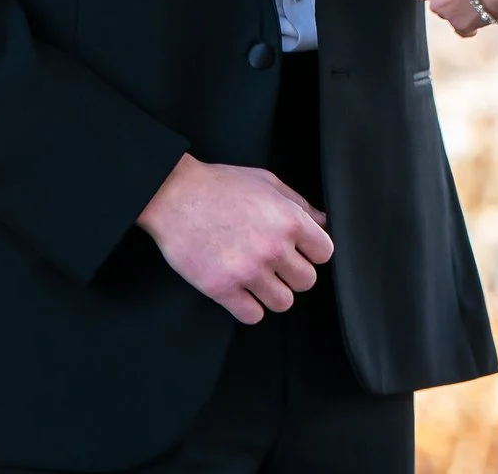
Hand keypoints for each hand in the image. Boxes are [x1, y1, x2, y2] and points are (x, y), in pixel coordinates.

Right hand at [137, 154, 333, 323]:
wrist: (173, 195)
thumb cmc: (219, 185)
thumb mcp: (267, 183)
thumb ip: (299, 204)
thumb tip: (324, 222)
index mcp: (288, 219)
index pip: (324, 253)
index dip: (312, 252)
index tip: (299, 251)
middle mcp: (272, 247)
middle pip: (307, 281)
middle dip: (293, 273)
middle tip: (276, 264)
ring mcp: (247, 270)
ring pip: (283, 303)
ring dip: (273, 293)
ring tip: (258, 279)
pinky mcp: (221, 289)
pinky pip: (253, 316)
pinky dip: (249, 308)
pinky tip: (241, 292)